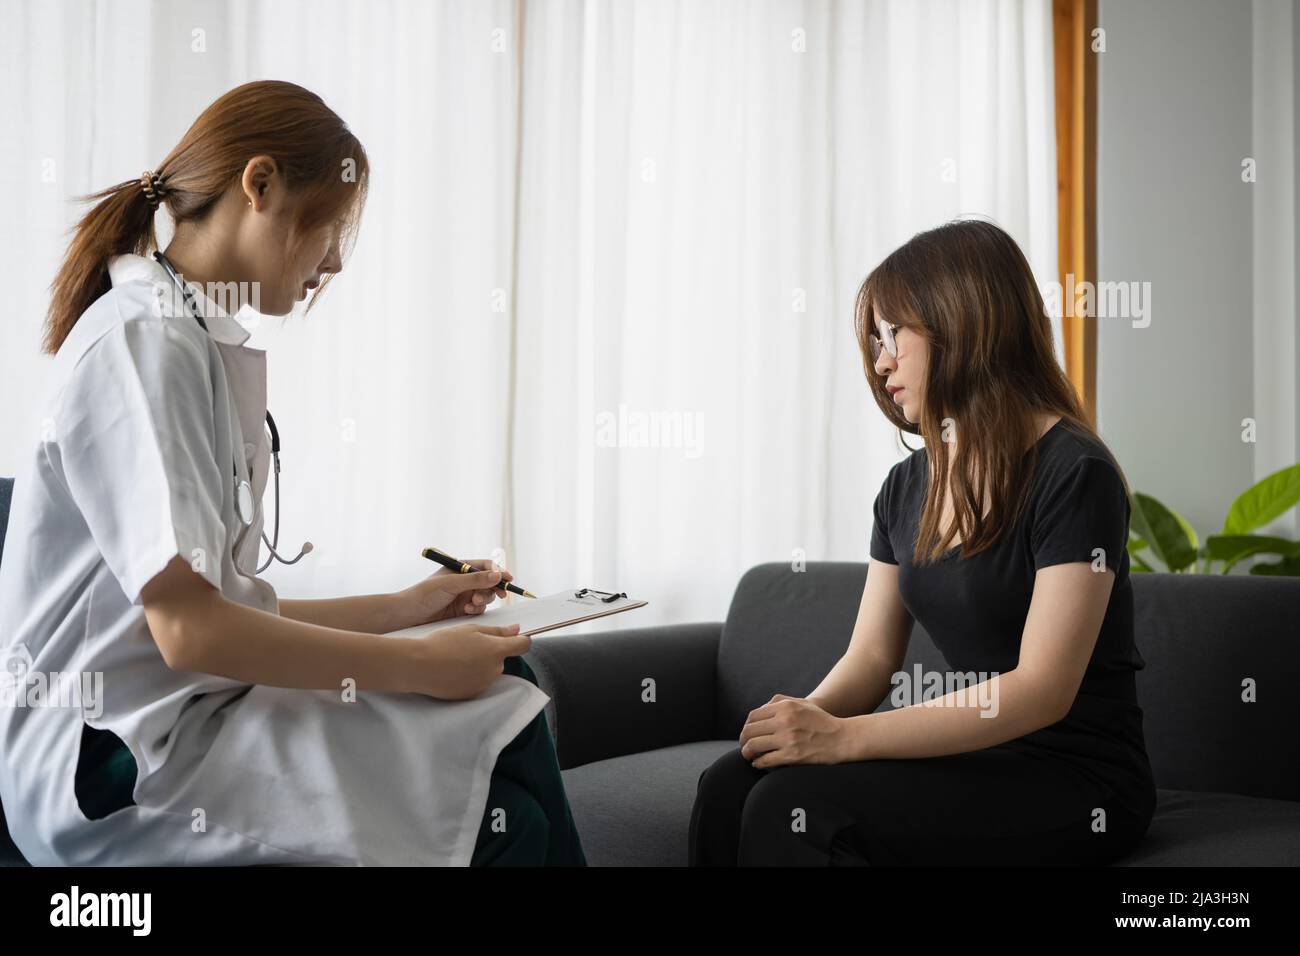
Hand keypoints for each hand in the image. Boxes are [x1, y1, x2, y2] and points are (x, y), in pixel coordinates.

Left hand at [394, 558, 514, 627]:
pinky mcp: (463, 609)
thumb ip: (475, 580)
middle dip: (491, 589)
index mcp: (460, 568)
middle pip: (489, 582)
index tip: (508, 579)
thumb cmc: (424, 594)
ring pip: (486, 596)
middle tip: (495, 595)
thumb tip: (497, 575)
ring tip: (472, 604)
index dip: (498, 571)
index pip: (485, 566)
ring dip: (483, 600)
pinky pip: (479, 609)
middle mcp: (464, 581)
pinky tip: (466, 611)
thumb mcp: (451, 584)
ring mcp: (464, 595)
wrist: (409, 614)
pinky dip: (476, 610)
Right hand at [408, 622, 531, 699]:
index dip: (521, 639)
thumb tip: (517, 630)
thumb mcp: (471, 629)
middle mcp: (494, 670)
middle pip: (501, 658)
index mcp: (496, 651)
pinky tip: (453, 670)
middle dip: (491, 651)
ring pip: (489, 670)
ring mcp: (484, 684)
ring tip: (457, 657)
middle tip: (468, 644)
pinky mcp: (472, 694)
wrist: (419, 666)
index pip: (523, 645)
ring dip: (480, 664)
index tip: (514, 636)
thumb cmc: (443, 643)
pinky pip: (477, 682)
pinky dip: (470, 676)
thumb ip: (497, 631)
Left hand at [739, 693, 851, 768]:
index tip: (747, 734)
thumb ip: (779, 702)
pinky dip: (758, 763)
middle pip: (749, 731)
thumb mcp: (801, 703)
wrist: (842, 738)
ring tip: (749, 756)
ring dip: (747, 753)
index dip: (746, 727)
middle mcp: (784, 721)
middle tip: (745, 746)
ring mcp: (788, 739)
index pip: (753, 716)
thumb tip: (759, 711)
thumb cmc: (821, 721)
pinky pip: (765, 760)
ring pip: (754, 746)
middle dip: (744, 740)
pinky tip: (758, 764)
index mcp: (785, 707)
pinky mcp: (792, 756)